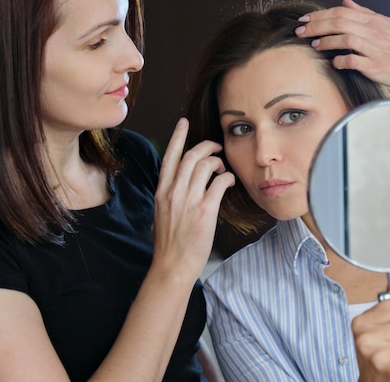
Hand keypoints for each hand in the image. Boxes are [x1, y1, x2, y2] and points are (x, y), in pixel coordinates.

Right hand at [151, 118, 234, 280]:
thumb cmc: (168, 244)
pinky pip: (219, 182)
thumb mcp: (161, 214)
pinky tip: (229, 182)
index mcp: (161, 192)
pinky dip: (227, 178)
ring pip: (205, 165)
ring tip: (222, 170)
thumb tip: (179, 185)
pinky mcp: (205, 210)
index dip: (177, 137)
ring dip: (218, 162)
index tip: (183, 122)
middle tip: (216, 147)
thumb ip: (169, 196)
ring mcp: (188, 200)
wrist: (172, 266)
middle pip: (191, 156)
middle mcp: (173, 192)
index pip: (169, 157)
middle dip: (207, 146)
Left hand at [295, 0, 389, 93]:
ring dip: (326, 41)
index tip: (305, 20)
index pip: (341, 13)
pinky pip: (352, 61)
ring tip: (314, 44)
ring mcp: (374, 49)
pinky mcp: (375, 66)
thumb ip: (365, 13)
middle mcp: (374, 32)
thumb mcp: (388, 24)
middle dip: (316, 26)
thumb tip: (346, 2)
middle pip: (339, 23)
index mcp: (375, 21)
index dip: (320, 15)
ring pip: (344, 39)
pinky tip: (333, 62)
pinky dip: (340, 60)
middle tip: (300, 31)